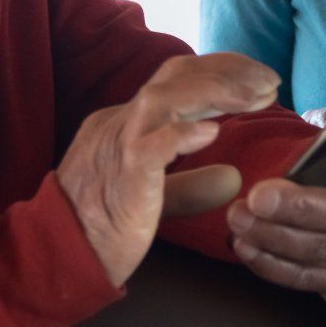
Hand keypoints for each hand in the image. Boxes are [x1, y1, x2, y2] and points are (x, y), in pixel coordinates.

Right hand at [58, 54, 277, 285]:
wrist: (55, 255)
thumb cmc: (101, 230)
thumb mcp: (154, 197)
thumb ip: (190, 183)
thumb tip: (232, 177)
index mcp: (124, 122)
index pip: (175, 79)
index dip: (220, 72)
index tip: (258, 80)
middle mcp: (119, 122)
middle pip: (175, 76)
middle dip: (227, 71)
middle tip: (270, 80)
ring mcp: (118, 145)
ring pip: (164, 98)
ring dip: (216, 91)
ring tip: (257, 95)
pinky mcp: (121, 176)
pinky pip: (151, 146)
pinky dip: (182, 135)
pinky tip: (214, 132)